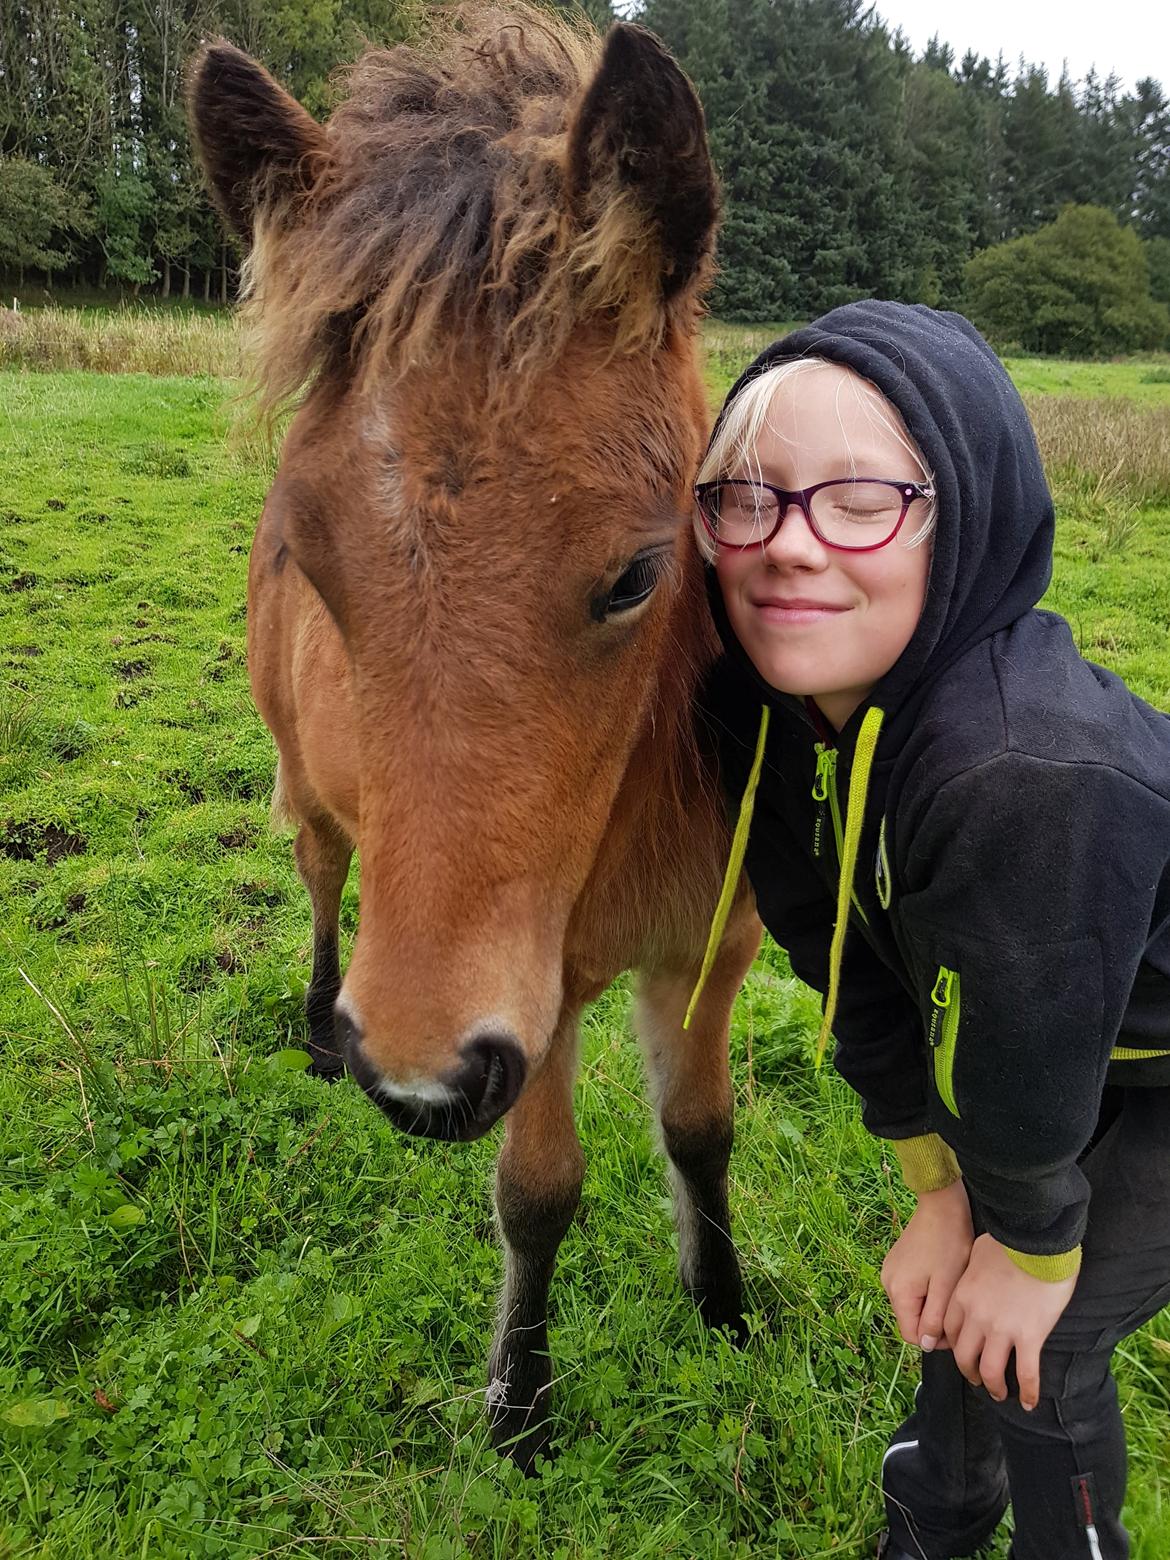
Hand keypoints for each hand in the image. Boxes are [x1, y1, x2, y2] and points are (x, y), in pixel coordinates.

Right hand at [881, 1180, 973, 1351]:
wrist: (942, 1206)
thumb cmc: (949, 1245)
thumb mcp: (946, 1287)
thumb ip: (934, 1318)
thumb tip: (926, 1344)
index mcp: (898, 1292)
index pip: (912, 1335)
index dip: (935, 1339)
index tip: (955, 1326)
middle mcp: (887, 1283)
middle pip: (910, 1320)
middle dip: (933, 1320)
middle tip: (956, 1306)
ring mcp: (890, 1271)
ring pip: (912, 1305)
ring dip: (930, 1305)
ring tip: (950, 1289)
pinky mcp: (897, 1262)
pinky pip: (910, 1289)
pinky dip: (925, 1291)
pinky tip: (941, 1276)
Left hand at [943, 1233, 1077, 1410]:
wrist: (1038, 1242)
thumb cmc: (1010, 1242)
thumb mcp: (978, 1252)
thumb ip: (972, 1269)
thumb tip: (976, 1271)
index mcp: (962, 1297)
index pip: (950, 1332)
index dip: (955, 1347)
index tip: (964, 1353)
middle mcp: (976, 1317)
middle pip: (964, 1356)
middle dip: (970, 1372)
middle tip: (978, 1380)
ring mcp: (1002, 1329)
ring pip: (990, 1371)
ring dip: (994, 1387)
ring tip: (1000, 1393)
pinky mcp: (1029, 1337)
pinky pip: (1026, 1373)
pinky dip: (1028, 1392)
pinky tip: (1031, 1402)